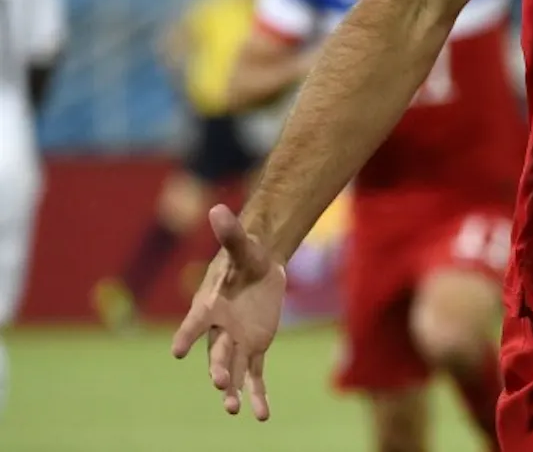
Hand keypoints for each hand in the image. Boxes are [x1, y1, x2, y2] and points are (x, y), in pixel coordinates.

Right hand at [170, 204, 286, 420]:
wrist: (260, 268)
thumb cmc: (246, 256)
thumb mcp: (244, 246)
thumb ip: (231, 234)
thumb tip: (218, 209)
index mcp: (209, 305)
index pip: (195, 322)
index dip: (187, 335)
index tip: (178, 350)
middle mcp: (218, 330)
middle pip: (215, 352)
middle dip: (216, 368)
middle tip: (219, 384)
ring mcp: (236, 343)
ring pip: (232, 370)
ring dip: (232, 390)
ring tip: (232, 410)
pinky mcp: (253, 349)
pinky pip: (254, 375)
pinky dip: (258, 395)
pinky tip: (262, 415)